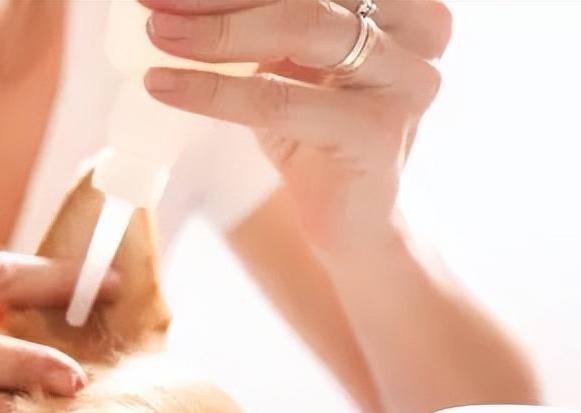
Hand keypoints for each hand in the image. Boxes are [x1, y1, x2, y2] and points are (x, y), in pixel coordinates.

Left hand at [139, 0, 450, 256]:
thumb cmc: (315, 131)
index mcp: (404, 1)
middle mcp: (421, 28)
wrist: (353, 222)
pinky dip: (214, 90)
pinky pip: (279, 100)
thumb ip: (262, 18)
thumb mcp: (291, 60)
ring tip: (159, 34)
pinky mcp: (377, 133)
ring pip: (300, 29)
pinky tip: (166, 85)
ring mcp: (407, 79)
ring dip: (216, 31)